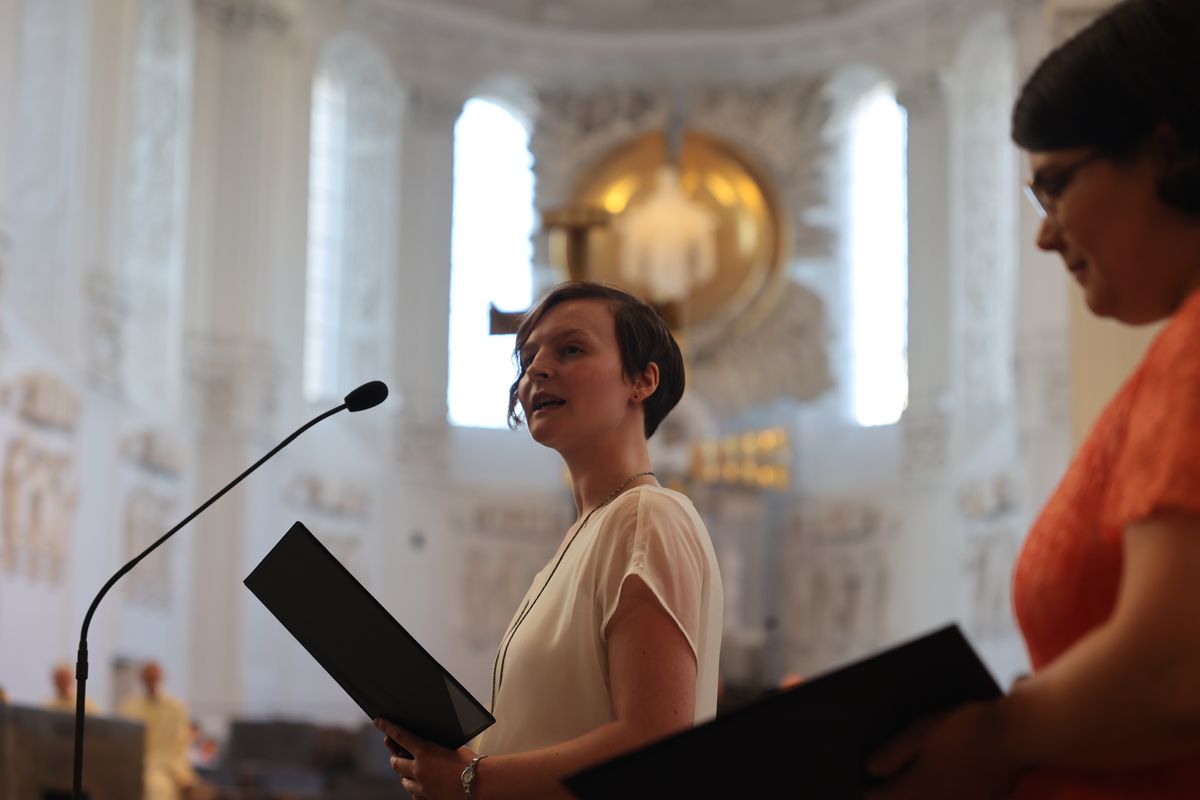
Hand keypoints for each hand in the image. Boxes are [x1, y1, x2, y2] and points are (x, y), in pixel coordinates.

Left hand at [374, 718, 474, 799]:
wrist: (480, 784)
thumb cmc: (471, 763)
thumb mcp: (451, 746)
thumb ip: (434, 746)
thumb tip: (425, 745)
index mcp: (425, 752)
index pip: (399, 735)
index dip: (387, 727)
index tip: (378, 722)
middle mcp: (418, 770)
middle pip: (395, 763)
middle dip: (395, 758)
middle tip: (397, 754)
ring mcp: (421, 787)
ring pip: (403, 781)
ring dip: (405, 775)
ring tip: (412, 771)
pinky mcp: (426, 799)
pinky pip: (414, 794)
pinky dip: (416, 788)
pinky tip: (422, 785)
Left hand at [864, 702, 1023, 799]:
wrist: (1017, 734)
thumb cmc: (965, 727)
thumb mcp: (921, 732)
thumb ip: (894, 753)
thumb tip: (869, 769)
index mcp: (920, 785)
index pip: (887, 797)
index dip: (873, 792)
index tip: (866, 787)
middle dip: (895, 797)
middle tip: (886, 787)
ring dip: (920, 798)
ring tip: (916, 786)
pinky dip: (944, 797)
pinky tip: (942, 787)